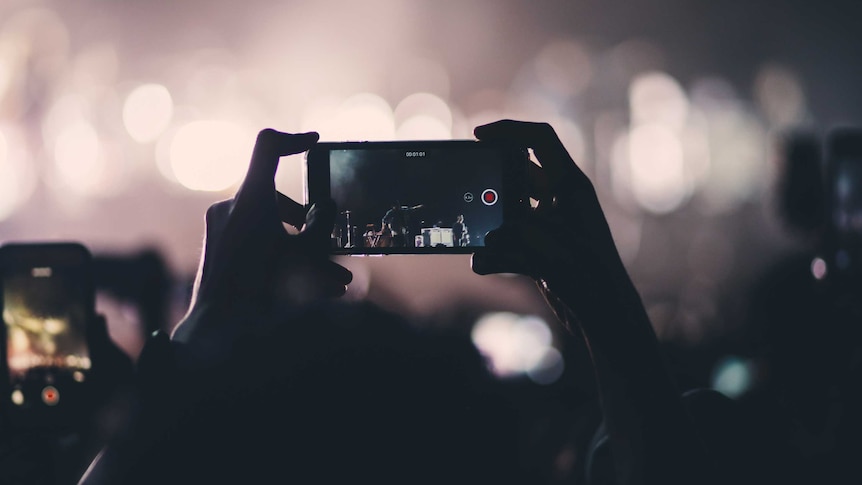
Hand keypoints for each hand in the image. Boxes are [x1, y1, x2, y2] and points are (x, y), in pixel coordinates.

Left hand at [172, 129, 351, 344]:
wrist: (218, 329)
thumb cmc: (263, 291)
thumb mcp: (305, 256)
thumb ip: (320, 227)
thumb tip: (324, 209)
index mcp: (252, 200)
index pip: (269, 147)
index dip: (294, 140)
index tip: (313, 143)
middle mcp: (231, 207)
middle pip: (276, 198)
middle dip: (306, 223)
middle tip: (327, 246)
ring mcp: (220, 227)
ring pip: (268, 226)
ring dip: (296, 249)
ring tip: (325, 280)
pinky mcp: (216, 247)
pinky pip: (252, 242)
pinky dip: (276, 256)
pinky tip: (300, 285)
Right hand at [470, 120, 634, 328]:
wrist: (605, 314)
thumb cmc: (587, 275)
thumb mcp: (544, 246)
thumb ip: (510, 236)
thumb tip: (482, 248)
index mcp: (569, 185)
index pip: (539, 139)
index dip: (508, 129)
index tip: (478, 134)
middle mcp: (560, 199)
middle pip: (517, 174)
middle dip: (492, 182)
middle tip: (469, 188)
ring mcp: (550, 224)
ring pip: (509, 210)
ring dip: (491, 222)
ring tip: (475, 232)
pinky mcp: (541, 248)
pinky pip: (509, 240)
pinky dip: (495, 251)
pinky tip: (483, 262)